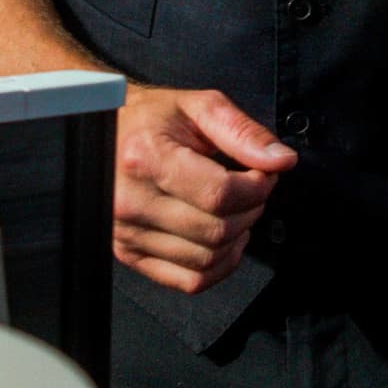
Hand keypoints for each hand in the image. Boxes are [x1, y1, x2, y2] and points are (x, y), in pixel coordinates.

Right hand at [113, 82, 296, 293]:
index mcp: (146, 158)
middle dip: (251, 210)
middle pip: (217, 230)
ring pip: (207, 259)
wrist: (106, 132)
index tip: (263, 174)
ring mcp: (126, 232)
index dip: (257, 187)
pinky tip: (224, 240)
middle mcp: (130, 201)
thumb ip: (243, 132)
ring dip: (237, 237)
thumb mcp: (199, 107)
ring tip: (236, 209)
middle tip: (252, 188)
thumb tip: (281, 160)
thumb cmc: (152, 119)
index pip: (219, 194)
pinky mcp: (128, 254)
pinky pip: (190, 280)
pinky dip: (219, 266)